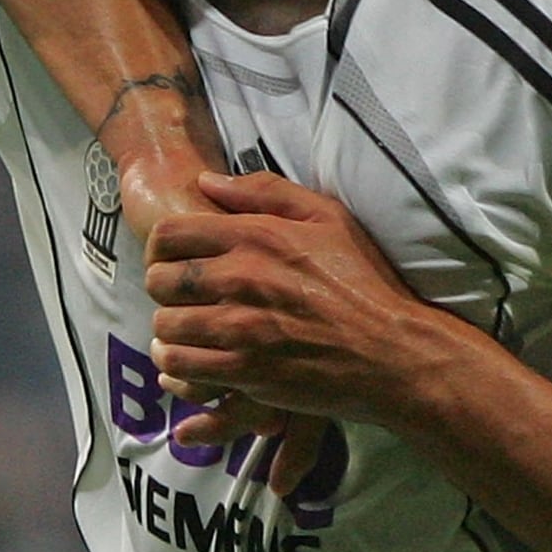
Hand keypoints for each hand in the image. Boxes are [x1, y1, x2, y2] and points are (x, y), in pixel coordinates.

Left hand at [147, 171, 471, 436]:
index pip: (170, 233)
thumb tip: (206, 181)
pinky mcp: (243, 370)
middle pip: (159, 280)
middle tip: (184, 296)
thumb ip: (267, 191)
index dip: (161, 245)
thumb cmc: (364, 282)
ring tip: (188, 330)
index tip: (175, 257)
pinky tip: (193, 359)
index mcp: (257, 235)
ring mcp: (240, 328)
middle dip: (164, 288)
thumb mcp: (330, 218)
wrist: (392, 349)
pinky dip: (178, 364)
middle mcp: (241, 278)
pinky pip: (180, 365)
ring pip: (165, 326)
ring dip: (170, 329)